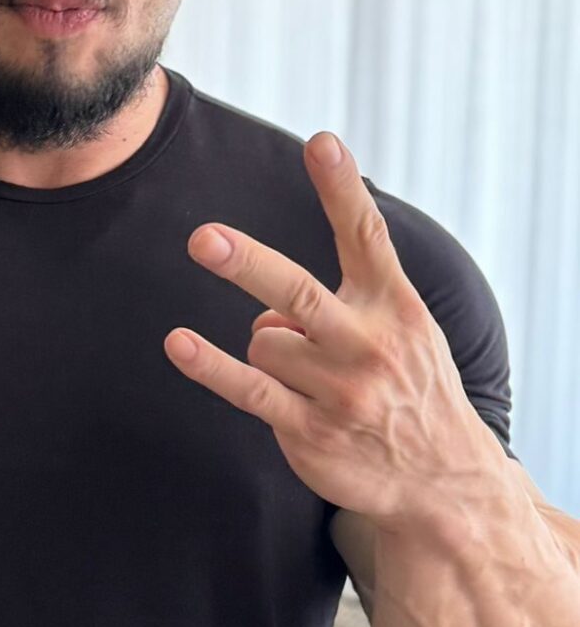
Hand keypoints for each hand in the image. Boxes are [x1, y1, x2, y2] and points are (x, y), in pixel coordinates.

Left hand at [164, 132, 505, 528]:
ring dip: (270, 350)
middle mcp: (370, 345)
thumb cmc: (411, 385)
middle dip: (248, 265)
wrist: (447, 484)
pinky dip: (210, 366)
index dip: (341, 189)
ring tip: (309, 376)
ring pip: (263, 341)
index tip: (321, 143)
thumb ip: (347, 296)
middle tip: (203, 239)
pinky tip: (180, 345)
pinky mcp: (311, 431)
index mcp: (396, 307)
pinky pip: (248, 389)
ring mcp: (340, 392)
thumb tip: (266, 308)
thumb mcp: (405, 328)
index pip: (365, 236)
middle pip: (297, 292)